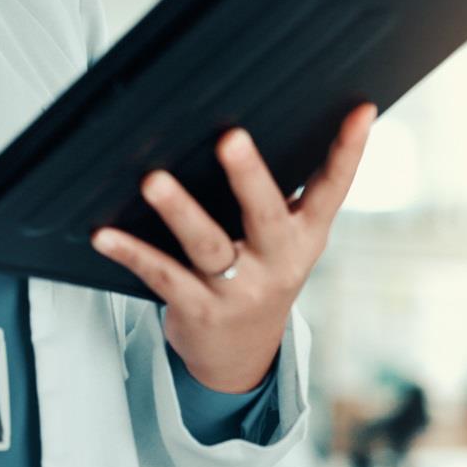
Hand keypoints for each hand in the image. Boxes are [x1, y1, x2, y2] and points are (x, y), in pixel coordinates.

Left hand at [90, 103, 375, 391]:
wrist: (240, 355)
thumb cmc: (258, 273)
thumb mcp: (285, 239)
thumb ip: (280, 192)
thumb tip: (259, 118)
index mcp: (304, 236)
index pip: (333, 189)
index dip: (349, 150)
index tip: (361, 111)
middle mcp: (277, 261)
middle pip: (266, 214)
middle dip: (249, 175)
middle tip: (231, 138)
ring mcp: (238, 289)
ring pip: (208, 245)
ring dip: (180, 211)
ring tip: (154, 181)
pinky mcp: (198, 308)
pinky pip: (162, 276)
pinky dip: (131, 253)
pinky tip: (105, 234)